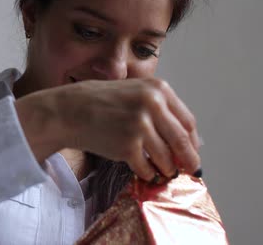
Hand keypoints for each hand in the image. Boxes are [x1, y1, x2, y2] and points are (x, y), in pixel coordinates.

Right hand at [15, 78, 200, 180]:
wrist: (69, 110)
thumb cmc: (98, 101)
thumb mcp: (133, 92)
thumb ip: (158, 108)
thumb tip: (182, 137)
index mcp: (158, 89)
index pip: (187, 121)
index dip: (193, 141)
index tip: (193, 151)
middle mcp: (153, 105)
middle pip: (182, 141)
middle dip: (188, 159)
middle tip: (191, 170)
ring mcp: (140, 126)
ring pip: (166, 158)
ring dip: (167, 169)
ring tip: (163, 171)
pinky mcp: (128, 146)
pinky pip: (147, 168)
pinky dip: (148, 173)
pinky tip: (144, 171)